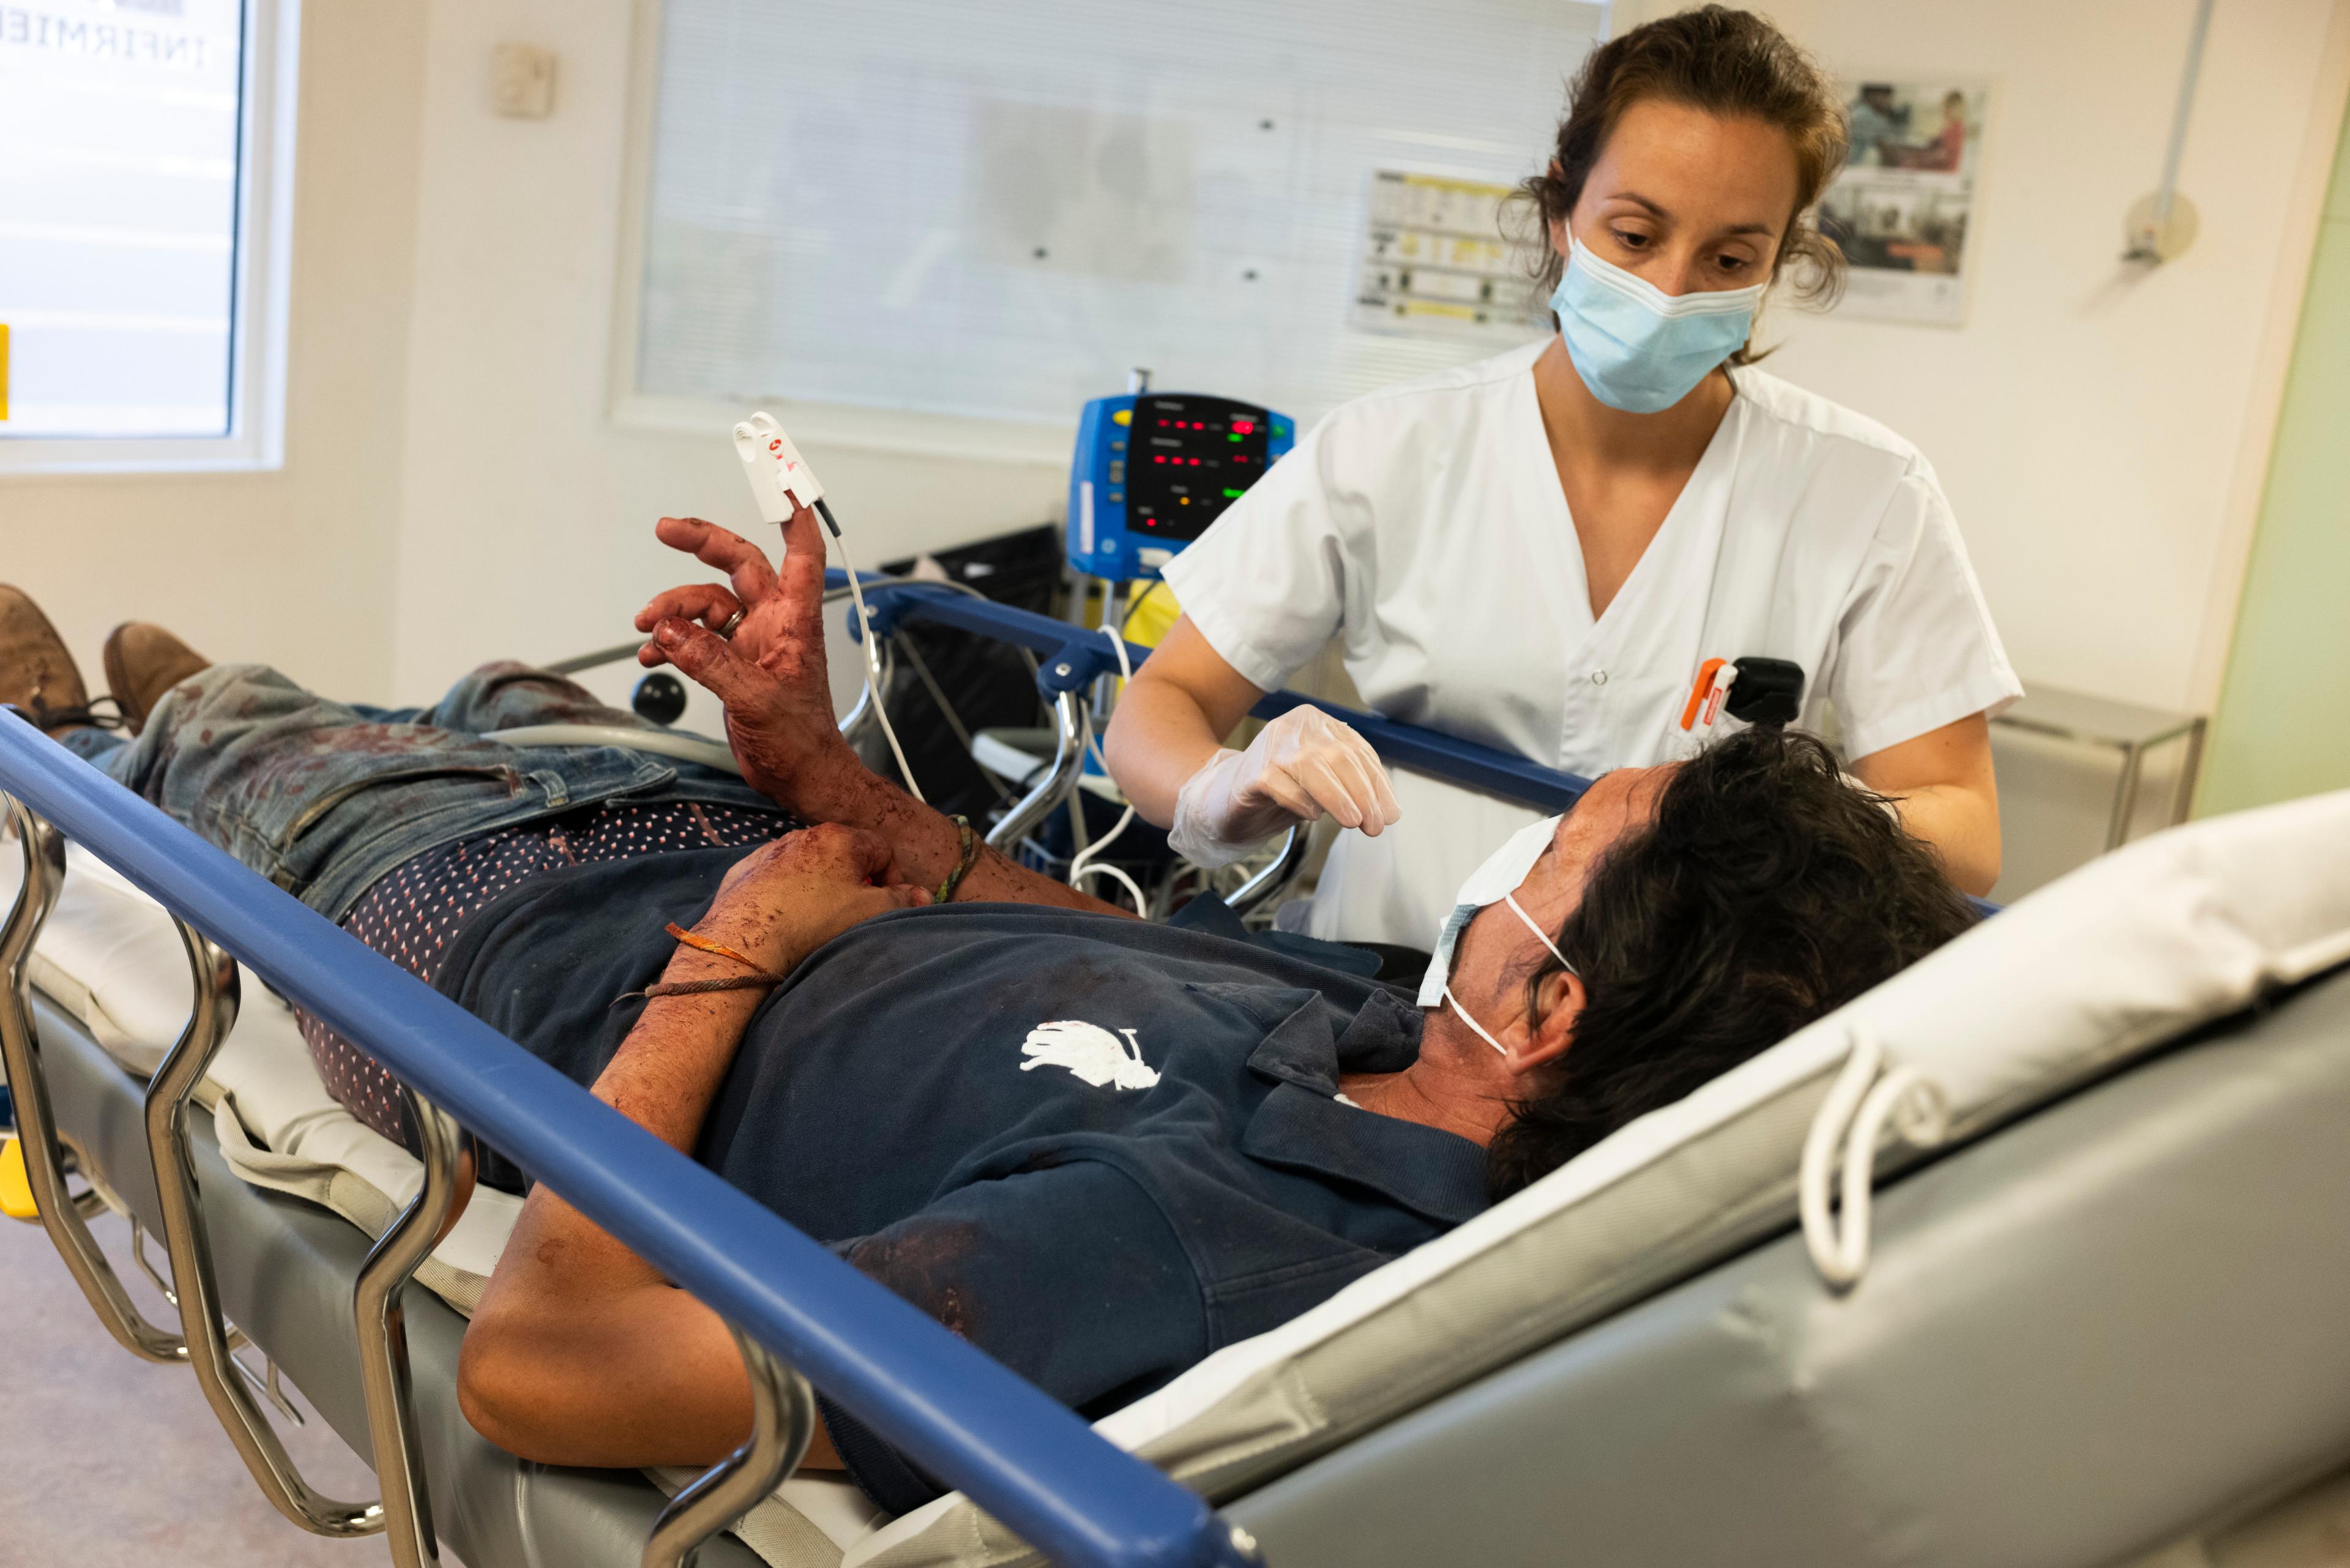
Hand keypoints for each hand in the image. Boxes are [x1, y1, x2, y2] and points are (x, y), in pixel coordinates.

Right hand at [633, 507, 865, 816]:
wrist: (800, 778)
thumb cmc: (800, 743)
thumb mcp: (755, 700)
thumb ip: (709, 662)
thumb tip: (668, 631)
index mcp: (794, 622)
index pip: (801, 553)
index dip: (794, 514)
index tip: (781, 480)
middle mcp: (774, 624)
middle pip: (738, 563)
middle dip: (702, 542)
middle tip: (666, 528)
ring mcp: (752, 642)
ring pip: (706, 604)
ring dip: (672, 610)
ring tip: (647, 627)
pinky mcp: (732, 664)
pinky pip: (694, 638)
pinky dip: (670, 643)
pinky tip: (650, 656)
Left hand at [692, 825, 928, 974]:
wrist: (746, 939)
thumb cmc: (815, 920)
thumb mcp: (871, 912)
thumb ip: (902, 900)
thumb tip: (922, 894)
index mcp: (841, 838)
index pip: (882, 849)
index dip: (892, 878)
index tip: (887, 904)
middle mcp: (804, 835)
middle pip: (844, 855)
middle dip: (855, 882)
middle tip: (854, 914)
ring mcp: (770, 851)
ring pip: (808, 866)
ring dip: (819, 886)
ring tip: (816, 919)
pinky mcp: (744, 871)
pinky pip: (774, 878)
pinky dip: (784, 893)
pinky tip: (783, 918)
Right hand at [1169, 707, 1401, 867]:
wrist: (1225, 800)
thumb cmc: (1279, 791)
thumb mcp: (1323, 786)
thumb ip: (1353, 790)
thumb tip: (1388, 812)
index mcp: (1317, 723)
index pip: (1358, 751)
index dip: (1378, 784)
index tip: (1390, 814)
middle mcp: (1295, 726)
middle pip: (1339, 756)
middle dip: (1363, 793)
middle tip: (1373, 825)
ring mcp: (1271, 745)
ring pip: (1312, 766)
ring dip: (1337, 797)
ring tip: (1353, 822)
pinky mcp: (1251, 771)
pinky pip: (1280, 783)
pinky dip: (1301, 801)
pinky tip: (1312, 816)